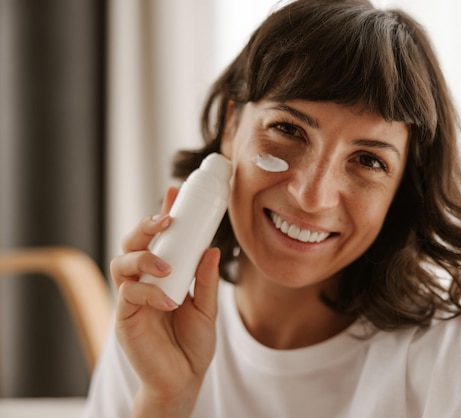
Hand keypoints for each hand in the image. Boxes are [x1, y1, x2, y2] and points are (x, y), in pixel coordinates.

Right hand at [110, 187, 220, 416]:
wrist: (183, 380)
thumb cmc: (192, 344)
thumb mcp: (208, 309)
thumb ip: (207, 281)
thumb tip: (213, 250)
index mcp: (163, 274)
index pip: (159, 239)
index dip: (163, 214)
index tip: (175, 192)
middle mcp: (143, 281)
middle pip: (132, 243)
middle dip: (145, 225)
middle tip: (165, 220)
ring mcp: (131, 298)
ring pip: (121, 261)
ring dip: (144, 256)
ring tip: (167, 266)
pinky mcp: (124, 317)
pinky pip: (127, 293)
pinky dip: (147, 292)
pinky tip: (168, 301)